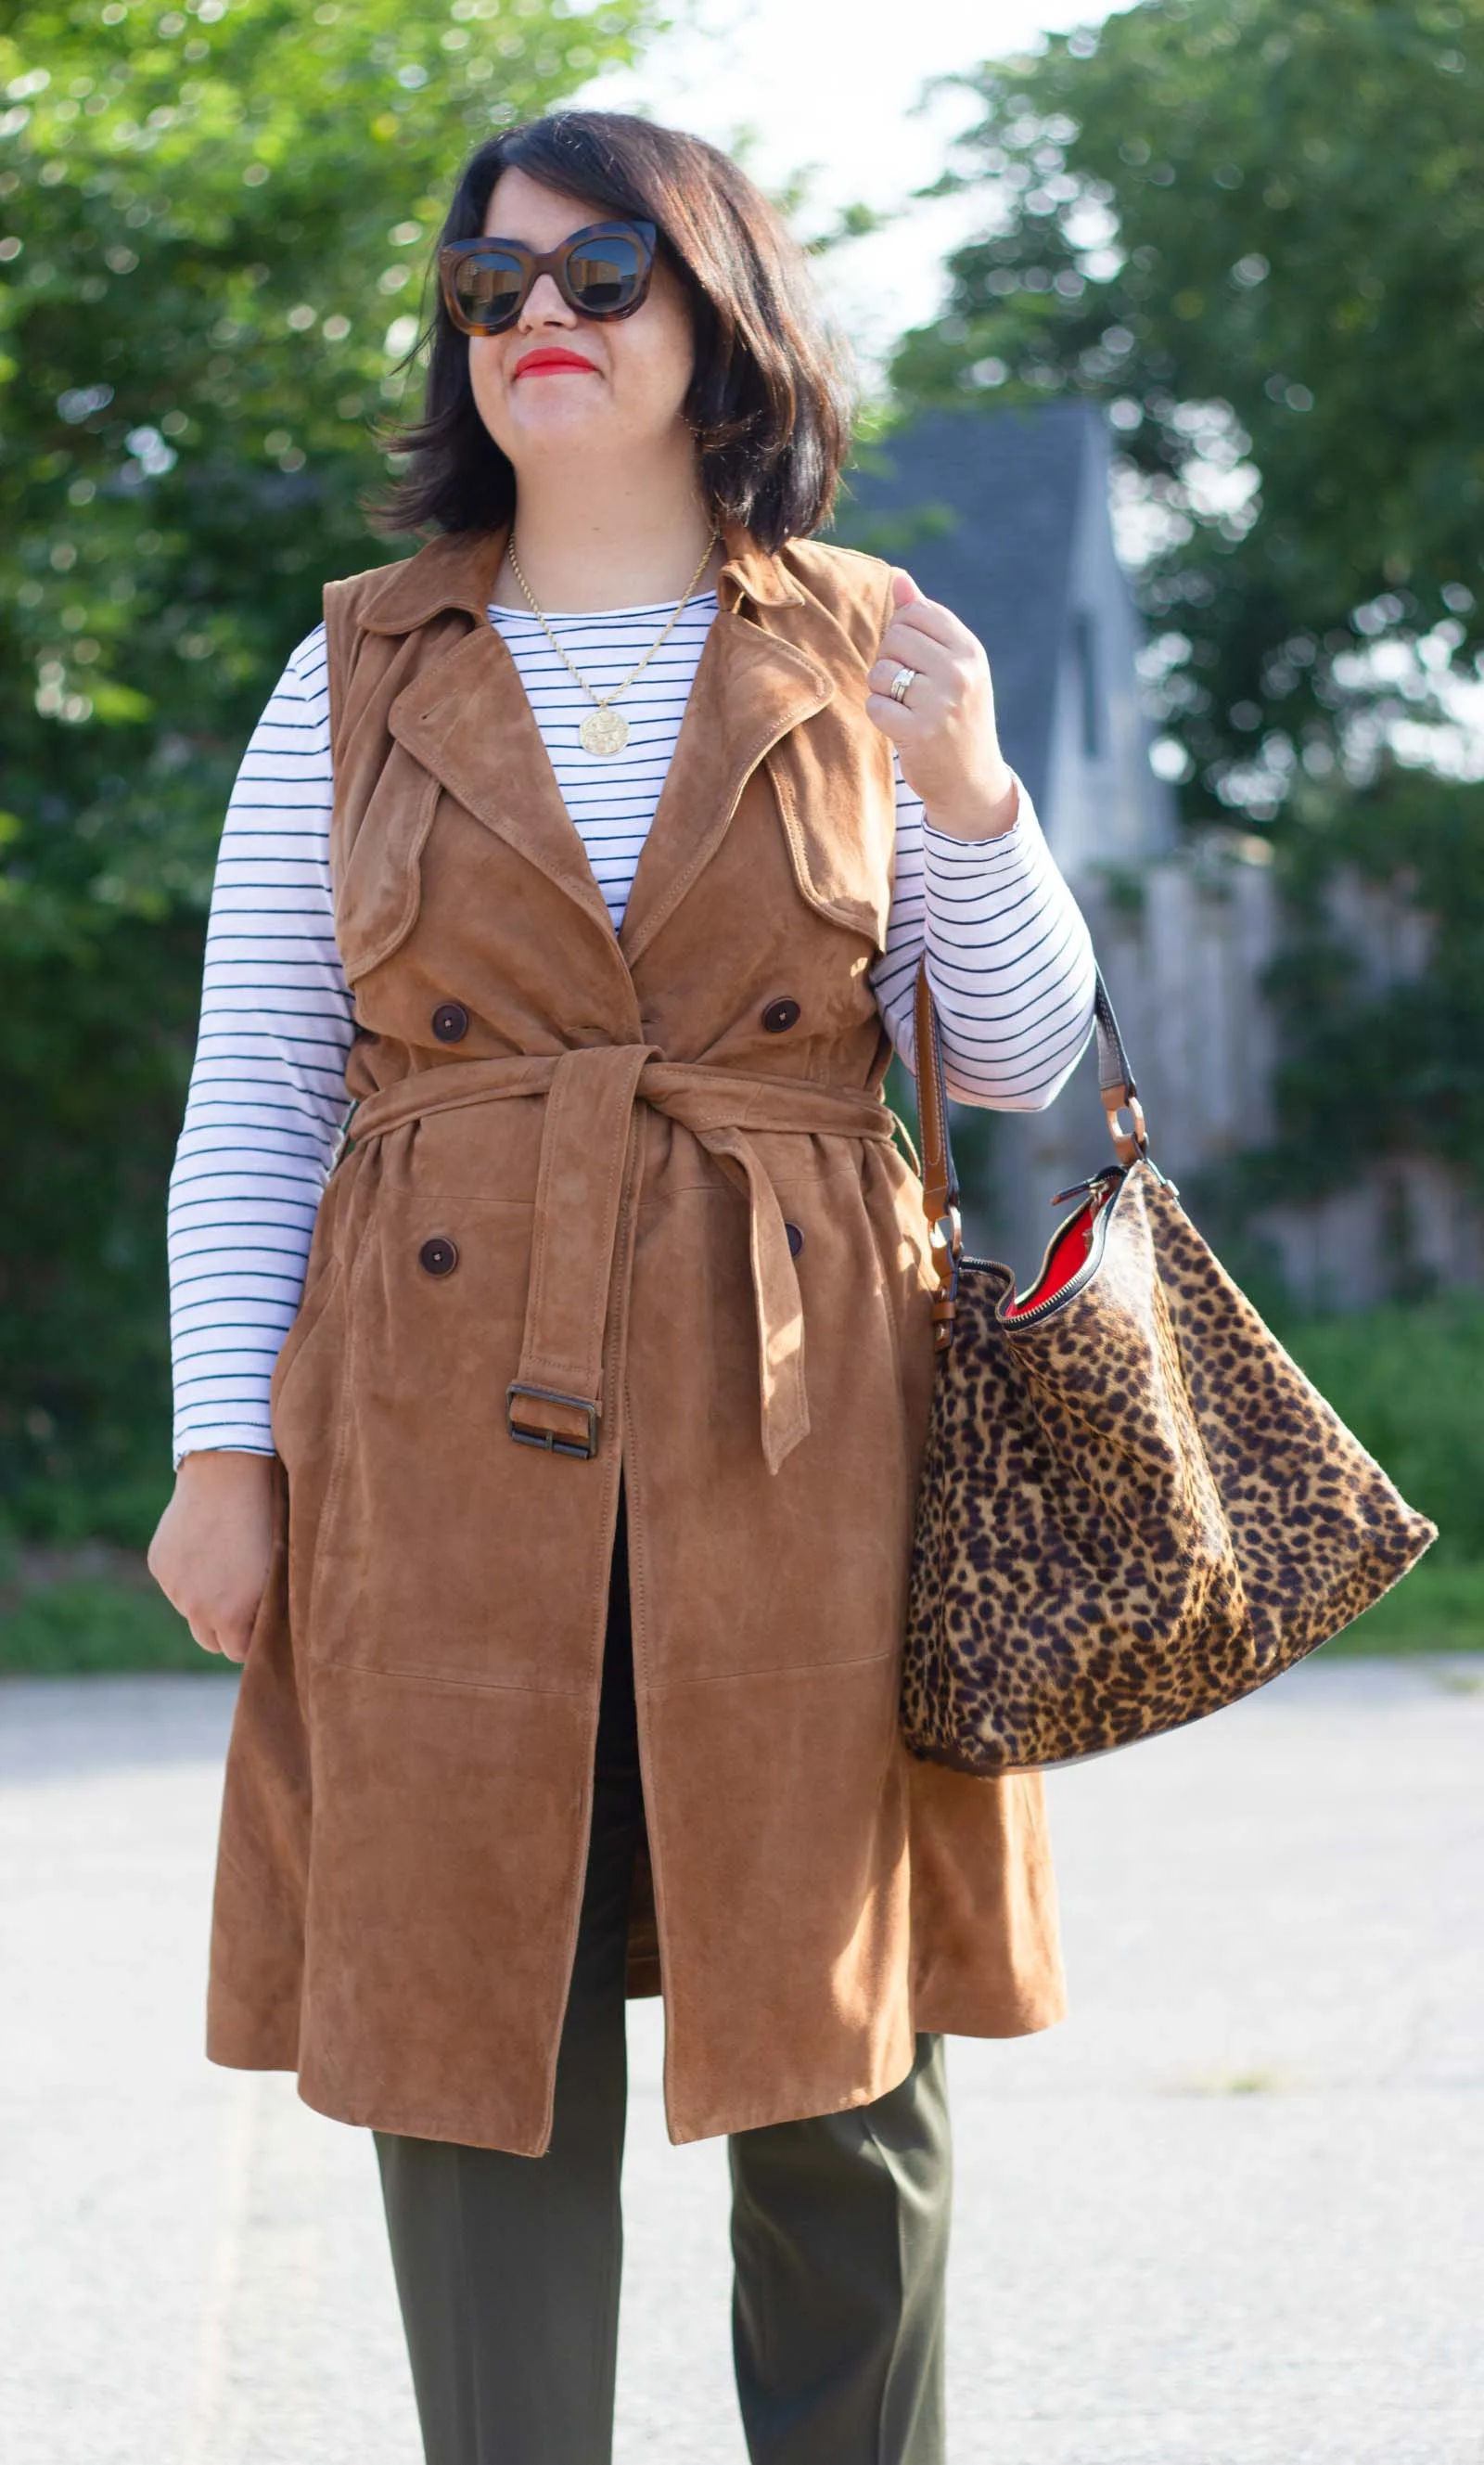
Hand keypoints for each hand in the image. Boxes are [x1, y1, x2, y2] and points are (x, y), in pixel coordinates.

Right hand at [146, 1449, 276, 1662]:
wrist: (228, 1471)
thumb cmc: (267, 1518)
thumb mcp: (278, 1570)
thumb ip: (268, 1609)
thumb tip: (270, 1633)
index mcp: (231, 1615)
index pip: (237, 1653)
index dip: (251, 1641)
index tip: (261, 1625)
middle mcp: (197, 1608)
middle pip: (209, 1641)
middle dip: (226, 1630)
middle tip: (245, 1603)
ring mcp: (174, 1586)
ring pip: (190, 1610)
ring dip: (205, 1600)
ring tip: (227, 1563)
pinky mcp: (159, 1564)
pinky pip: (175, 1583)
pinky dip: (188, 1574)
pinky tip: (205, 1545)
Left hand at [865, 569, 1019, 838]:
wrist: (972, 782)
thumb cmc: (957, 716)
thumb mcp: (953, 666)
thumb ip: (925, 621)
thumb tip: (900, 577)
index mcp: (970, 650)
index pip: (915, 612)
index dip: (901, 633)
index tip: (914, 660)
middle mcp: (960, 672)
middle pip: (894, 637)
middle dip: (890, 661)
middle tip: (908, 690)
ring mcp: (941, 703)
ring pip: (881, 672)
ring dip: (882, 691)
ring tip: (906, 709)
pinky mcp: (919, 733)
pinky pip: (875, 705)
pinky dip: (880, 717)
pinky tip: (901, 729)